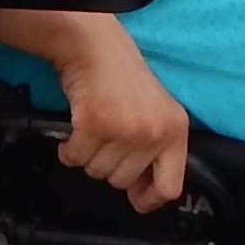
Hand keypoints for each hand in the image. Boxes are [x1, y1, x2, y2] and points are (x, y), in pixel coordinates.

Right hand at [53, 18, 187, 212]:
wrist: (95, 46)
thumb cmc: (122, 79)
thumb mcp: (154, 113)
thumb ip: (154, 151)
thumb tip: (139, 196)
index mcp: (175, 130)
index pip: (170, 187)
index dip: (148, 198)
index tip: (134, 196)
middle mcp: (155, 132)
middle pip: (123, 181)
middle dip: (108, 165)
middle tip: (106, 137)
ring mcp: (125, 129)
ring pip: (98, 171)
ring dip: (88, 155)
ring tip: (92, 127)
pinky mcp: (95, 124)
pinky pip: (75, 157)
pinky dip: (69, 149)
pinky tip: (74, 130)